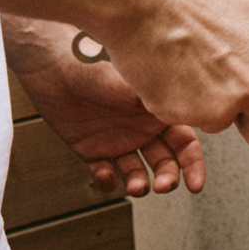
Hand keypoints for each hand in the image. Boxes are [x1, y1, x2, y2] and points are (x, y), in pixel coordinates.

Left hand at [2, 15, 205, 195]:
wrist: (53, 62)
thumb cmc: (94, 63)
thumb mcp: (138, 84)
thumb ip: (166, 104)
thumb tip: (195, 119)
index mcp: (157, 111)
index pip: (185, 144)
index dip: (193, 165)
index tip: (195, 185)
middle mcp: (141, 128)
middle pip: (165, 163)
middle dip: (167, 178)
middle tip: (161, 186)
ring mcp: (117, 139)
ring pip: (137, 173)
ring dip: (140, 184)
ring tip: (136, 187)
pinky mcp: (91, 148)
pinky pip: (104, 173)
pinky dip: (107, 181)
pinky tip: (106, 174)